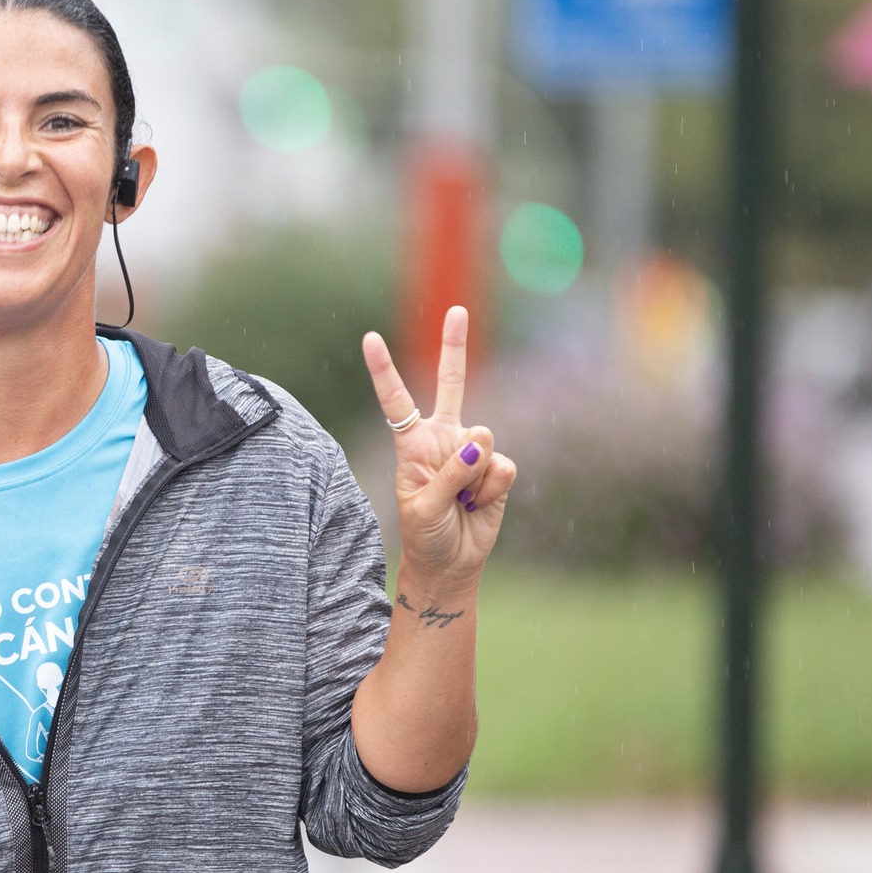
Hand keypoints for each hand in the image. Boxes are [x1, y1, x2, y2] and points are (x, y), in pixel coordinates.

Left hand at [361, 306, 517, 583]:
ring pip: (483, 443)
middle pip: (451, 383)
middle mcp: (443, 438)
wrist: (451, 562)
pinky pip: (502, 467)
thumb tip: (479, 438)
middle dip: (454, 346)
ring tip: (461, 502)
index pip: (396, 401)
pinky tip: (479, 504)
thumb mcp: (423, 507)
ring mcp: (472, 450)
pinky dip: (491, 490)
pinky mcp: (498, 468)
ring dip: (473, 479)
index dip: (384, 371)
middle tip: (456, 311)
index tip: (368, 338)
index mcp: (413, 443)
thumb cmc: (426, 534)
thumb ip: (450, 472)